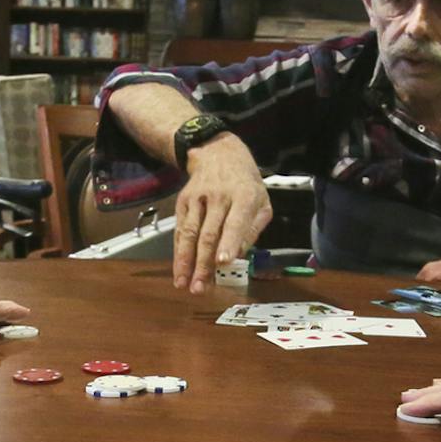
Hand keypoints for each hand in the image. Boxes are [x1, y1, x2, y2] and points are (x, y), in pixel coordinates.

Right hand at [173, 139, 270, 292]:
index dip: (229, 243)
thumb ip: (254, 229)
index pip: (235, 223)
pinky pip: (180, 230)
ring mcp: (198, 198)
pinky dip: (178, 251)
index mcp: (244, 197)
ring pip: (189, 233)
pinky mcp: (183, 201)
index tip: (223, 262)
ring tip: (183, 284)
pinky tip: (178, 269)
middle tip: (200, 287)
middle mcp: (219, 197)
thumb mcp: (262, 202)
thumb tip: (239, 255)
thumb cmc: (246, 184)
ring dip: (185, 261)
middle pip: (208, 233)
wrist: (218, 153)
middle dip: (203, 263)